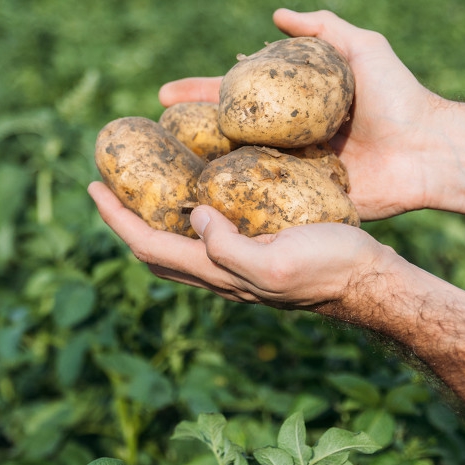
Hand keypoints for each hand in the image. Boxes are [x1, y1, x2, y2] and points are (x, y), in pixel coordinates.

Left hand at [88, 182, 398, 315]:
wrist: (371, 280)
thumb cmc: (330, 267)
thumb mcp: (276, 262)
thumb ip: (229, 248)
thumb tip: (194, 217)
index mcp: (217, 273)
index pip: (148, 245)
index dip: (116, 218)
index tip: (93, 186)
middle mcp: (218, 273)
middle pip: (151, 249)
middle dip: (122, 218)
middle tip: (105, 184)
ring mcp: (235, 266)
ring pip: (174, 246)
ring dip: (148, 218)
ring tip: (138, 188)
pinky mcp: (255, 253)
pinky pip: (203, 236)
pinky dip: (183, 215)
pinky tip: (195, 192)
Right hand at [160, 9, 444, 220]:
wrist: (429, 150)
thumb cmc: (399, 97)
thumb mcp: (362, 50)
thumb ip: (323, 29)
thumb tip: (275, 14)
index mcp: (293, 107)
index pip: (235, 97)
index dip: (200, 95)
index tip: (164, 95)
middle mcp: (285, 140)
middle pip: (224, 135)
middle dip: (185, 134)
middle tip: (150, 135)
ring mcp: (291, 174)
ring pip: (235, 171)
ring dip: (198, 170)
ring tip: (158, 172)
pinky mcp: (304, 204)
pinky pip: (262, 203)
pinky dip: (232, 205)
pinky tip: (195, 207)